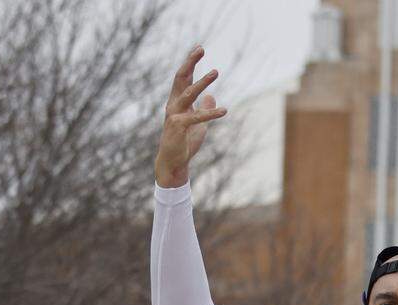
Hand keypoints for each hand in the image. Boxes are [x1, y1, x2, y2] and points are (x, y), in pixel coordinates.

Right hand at [154, 46, 227, 187]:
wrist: (174, 162)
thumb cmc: (185, 142)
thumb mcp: (199, 124)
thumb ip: (204, 109)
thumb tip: (212, 97)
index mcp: (177, 101)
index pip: (183, 78)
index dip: (190, 63)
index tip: (199, 48)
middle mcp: (173, 104)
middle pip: (181, 78)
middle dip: (190, 62)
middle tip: (201, 48)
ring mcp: (174, 114)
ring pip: (188, 93)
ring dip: (202, 82)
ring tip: (215, 71)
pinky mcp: (179, 126)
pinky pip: (197, 117)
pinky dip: (211, 113)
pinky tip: (224, 110)